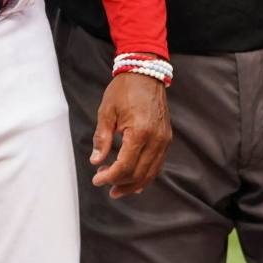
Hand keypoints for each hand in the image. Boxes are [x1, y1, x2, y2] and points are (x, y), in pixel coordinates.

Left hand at [90, 71, 170, 197]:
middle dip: (120, 183)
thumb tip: (96, 161)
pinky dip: (146, 175)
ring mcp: (164, 140)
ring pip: (151, 173)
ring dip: (133, 184)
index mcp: (140, 133)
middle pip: (139, 174)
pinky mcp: (166, 139)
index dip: (110, 177)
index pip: (125, 166)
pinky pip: (158, 164)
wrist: (146, 73)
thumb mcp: (106, 111)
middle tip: (103, 183)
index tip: (97, 179)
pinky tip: (134, 180)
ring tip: (117, 189)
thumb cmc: (124, 89)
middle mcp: (156, 140)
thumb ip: (101, 138)